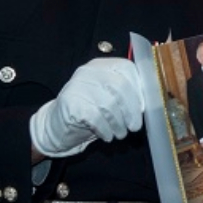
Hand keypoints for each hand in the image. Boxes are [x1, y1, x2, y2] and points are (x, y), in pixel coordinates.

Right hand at [29, 58, 145, 157]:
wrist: (56, 125)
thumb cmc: (88, 112)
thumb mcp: (107, 98)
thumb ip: (124, 95)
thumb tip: (146, 104)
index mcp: (101, 66)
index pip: (126, 68)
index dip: (138, 88)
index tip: (143, 107)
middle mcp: (88, 72)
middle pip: (120, 86)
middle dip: (132, 109)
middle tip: (135, 126)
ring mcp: (77, 85)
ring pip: (109, 104)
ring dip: (119, 123)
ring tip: (120, 134)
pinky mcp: (70, 103)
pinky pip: (96, 117)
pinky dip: (106, 129)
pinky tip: (107, 136)